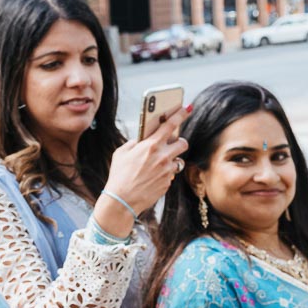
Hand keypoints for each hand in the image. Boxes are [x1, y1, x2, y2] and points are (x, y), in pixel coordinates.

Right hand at [97, 105, 190, 232]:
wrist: (122, 200)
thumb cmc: (119, 175)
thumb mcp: (122, 153)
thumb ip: (135, 143)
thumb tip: (143, 139)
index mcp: (151, 144)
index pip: (171, 124)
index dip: (181, 114)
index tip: (188, 107)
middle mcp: (163, 156)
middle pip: (183, 143)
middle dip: (179, 142)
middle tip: (172, 144)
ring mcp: (167, 171)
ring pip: (179, 160)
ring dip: (171, 160)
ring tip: (159, 164)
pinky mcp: (168, 182)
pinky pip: (171, 174)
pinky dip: (165, 174)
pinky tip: (152, 177)